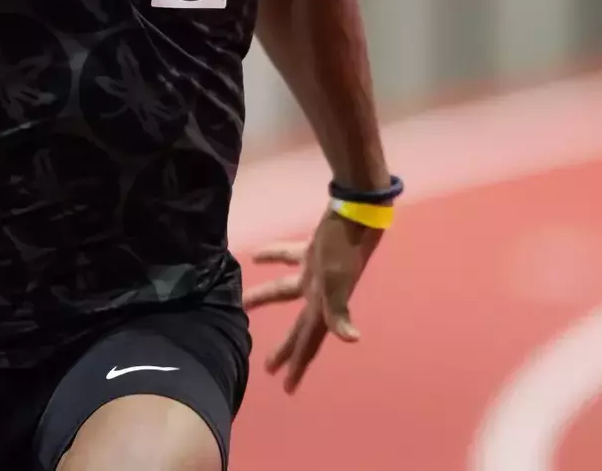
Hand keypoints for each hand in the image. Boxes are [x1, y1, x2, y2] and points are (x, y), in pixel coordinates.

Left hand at [243, 209, 383, 392]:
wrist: (357, 213)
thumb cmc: (342, 249)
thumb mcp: (337, 281)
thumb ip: (338, 310)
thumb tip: (352, 339)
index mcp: (325, 306)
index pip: (309, 343)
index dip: (298, 365)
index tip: (287, 388)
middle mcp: (321, 294)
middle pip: (299, 327)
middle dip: (285, 349)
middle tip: (268, 368)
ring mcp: (317, 273)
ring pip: (285, 291)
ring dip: (265, 297)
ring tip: (244, 303)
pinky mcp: (313, 252)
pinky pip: (288, 257)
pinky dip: (271, 257)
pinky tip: (255, 257)